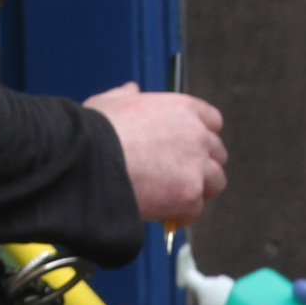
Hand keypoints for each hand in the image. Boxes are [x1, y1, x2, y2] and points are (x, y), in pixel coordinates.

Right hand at [87, 82, 227, 222]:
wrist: (88, 161)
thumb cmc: (94, 131)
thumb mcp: (108, 103)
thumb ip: (126, 96)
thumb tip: (131, 90)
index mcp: (182, 108)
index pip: (212, 121)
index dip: (200, 136)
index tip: (188, 148)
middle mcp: (197, 135)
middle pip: (217, 153)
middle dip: (201, 164)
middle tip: (178, 176)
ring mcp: (196, 166)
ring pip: (215, 182)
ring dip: (197, 190)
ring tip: (173, 196)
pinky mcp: (190, 195)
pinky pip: (195, 210)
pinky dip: (180, 214)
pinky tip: (161, 213)